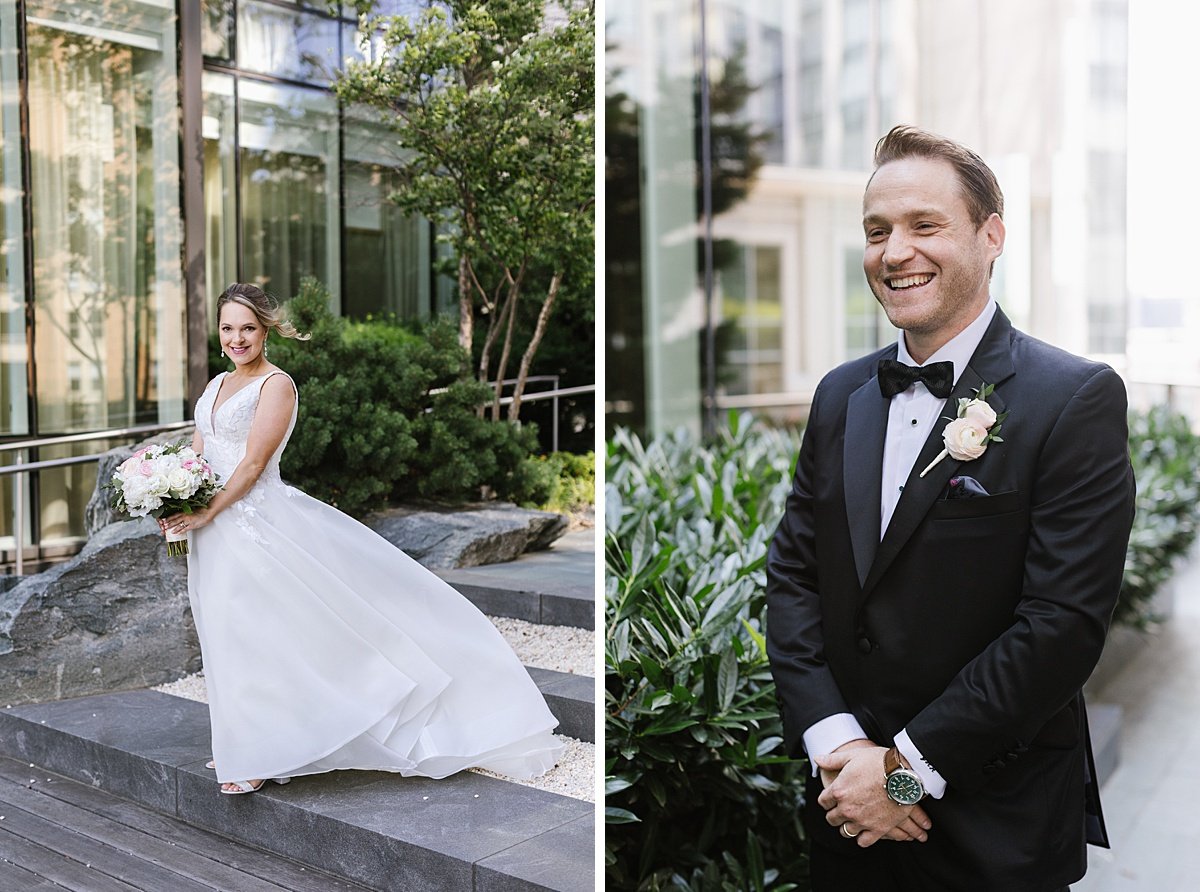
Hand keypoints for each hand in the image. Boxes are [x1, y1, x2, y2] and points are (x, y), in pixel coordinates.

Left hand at [159, 508, 212, 536]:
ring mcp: (188, 521)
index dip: (168, 519)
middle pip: (174, 521)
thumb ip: (186, 513)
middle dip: (168, 525)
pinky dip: (180, 531)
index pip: (173, 515)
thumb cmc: (202, 510)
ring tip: (168, 531)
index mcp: (184, 511)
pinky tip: (177, 533)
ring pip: (178, 525)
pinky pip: (185, 529)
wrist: (208, 511)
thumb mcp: (192, 510)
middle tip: (163, 528)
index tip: (163, 521)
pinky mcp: (192, 525)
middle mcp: (185, 516)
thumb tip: (182, 515)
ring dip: (172, 528)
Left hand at [813, 747, 931, 845]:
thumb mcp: (853, 756)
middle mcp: (847, 808)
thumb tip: (818, 759)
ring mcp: (862, 821)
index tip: (832, 799)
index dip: (827, 800)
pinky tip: (865, 831)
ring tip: (853, 821)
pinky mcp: (877, 829)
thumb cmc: (879, 762)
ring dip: (847, 826)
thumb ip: (833, 760)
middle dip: (835, 814)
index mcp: (838, 790)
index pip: (823, 802)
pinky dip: (863, 838)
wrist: (904, 774)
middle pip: (832, 819)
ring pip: (845, 832)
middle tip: (841, 810)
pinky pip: (863, 842)